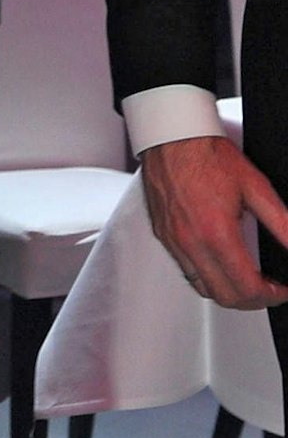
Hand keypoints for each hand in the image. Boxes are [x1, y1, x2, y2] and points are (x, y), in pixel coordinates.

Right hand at [141, 135, 287, 308]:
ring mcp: (172, 239)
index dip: (272, 296)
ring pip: (202, 287)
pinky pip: (185, 269)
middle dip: (253, 301)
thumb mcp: (256, 187)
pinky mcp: (162, 233)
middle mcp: (190, 240)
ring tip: (245, 279)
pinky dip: (206, 275)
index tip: (282, 290)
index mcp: (215, 232)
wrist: (171, 135)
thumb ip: (283, 224)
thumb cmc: (207, 154)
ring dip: (228, 291)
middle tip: (269, 290)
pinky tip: (219, 261)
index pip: (247, 288)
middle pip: (224, 296)